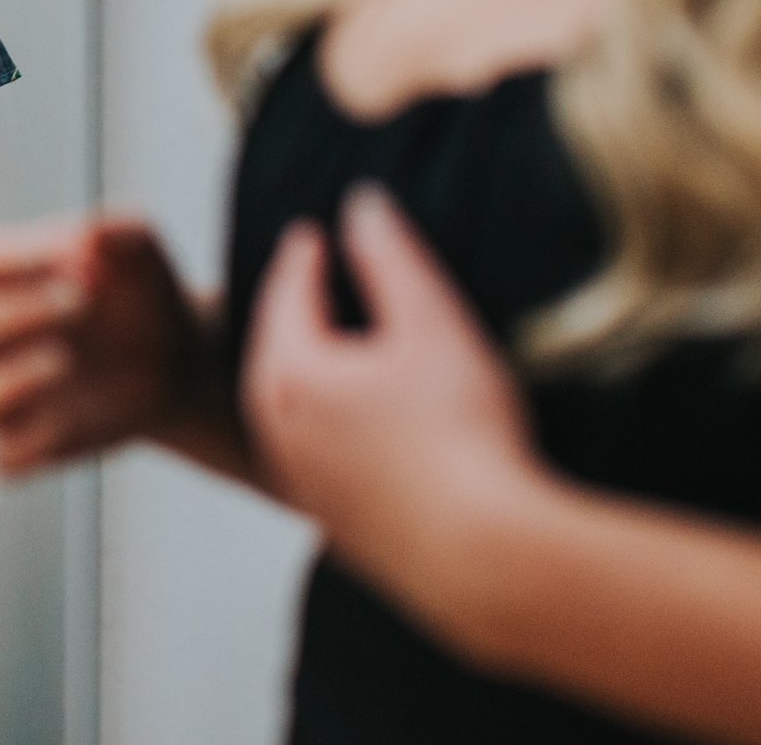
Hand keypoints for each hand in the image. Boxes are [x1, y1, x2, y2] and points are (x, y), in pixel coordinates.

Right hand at [0, 218, 213, 473]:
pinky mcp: (26, 443)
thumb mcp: (144, 250)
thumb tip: (93, 236)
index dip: (10, 260)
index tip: (71, 258)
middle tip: (83, 302)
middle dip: (22, 313)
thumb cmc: (142, 292)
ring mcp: (1, 391)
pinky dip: (37, 443)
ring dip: (14, 380)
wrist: (175, 357)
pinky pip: (5, 459)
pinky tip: (76, 417)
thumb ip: (123, 232)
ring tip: (66, 361)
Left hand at [241, 185, 548, 614]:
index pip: (288, 293)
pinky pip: (311, 451)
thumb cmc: (461, 432)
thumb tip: (360, 204)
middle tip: (308, 275)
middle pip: (275, 349)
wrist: (485, 555)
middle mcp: (276, 429)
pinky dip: (321, 420)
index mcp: (290, 373)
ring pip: (285, 404)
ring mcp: (300, 481)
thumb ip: (391, 256)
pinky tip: (348, 422)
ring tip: (324, 342)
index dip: (306, 255)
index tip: (313, 230)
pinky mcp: (331, 521)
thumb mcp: (432, 323)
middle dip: (291, 308)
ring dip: (301, 367)